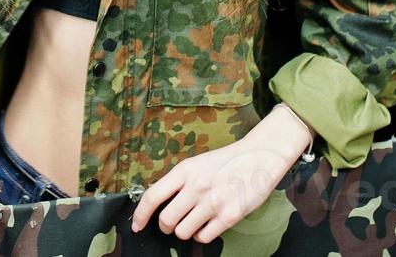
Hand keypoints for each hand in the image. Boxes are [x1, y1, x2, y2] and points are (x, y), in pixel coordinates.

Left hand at [129, 105, 311, 243]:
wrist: (259, 157)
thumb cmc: (226, 161)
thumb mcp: (197, 164)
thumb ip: (179, 181)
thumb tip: (159, 203)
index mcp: (185, 170)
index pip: (153, 196)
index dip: (140, 214)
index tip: (137, 225)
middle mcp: (196, 186)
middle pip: (166, 220)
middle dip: (166, 226)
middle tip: (172, 223)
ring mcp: (212, 202)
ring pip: (182, 232)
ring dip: (184, 231)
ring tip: (193, 221)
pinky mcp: (229, 216)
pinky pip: (203, 237)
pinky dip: (201, 235)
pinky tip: (207, 225)